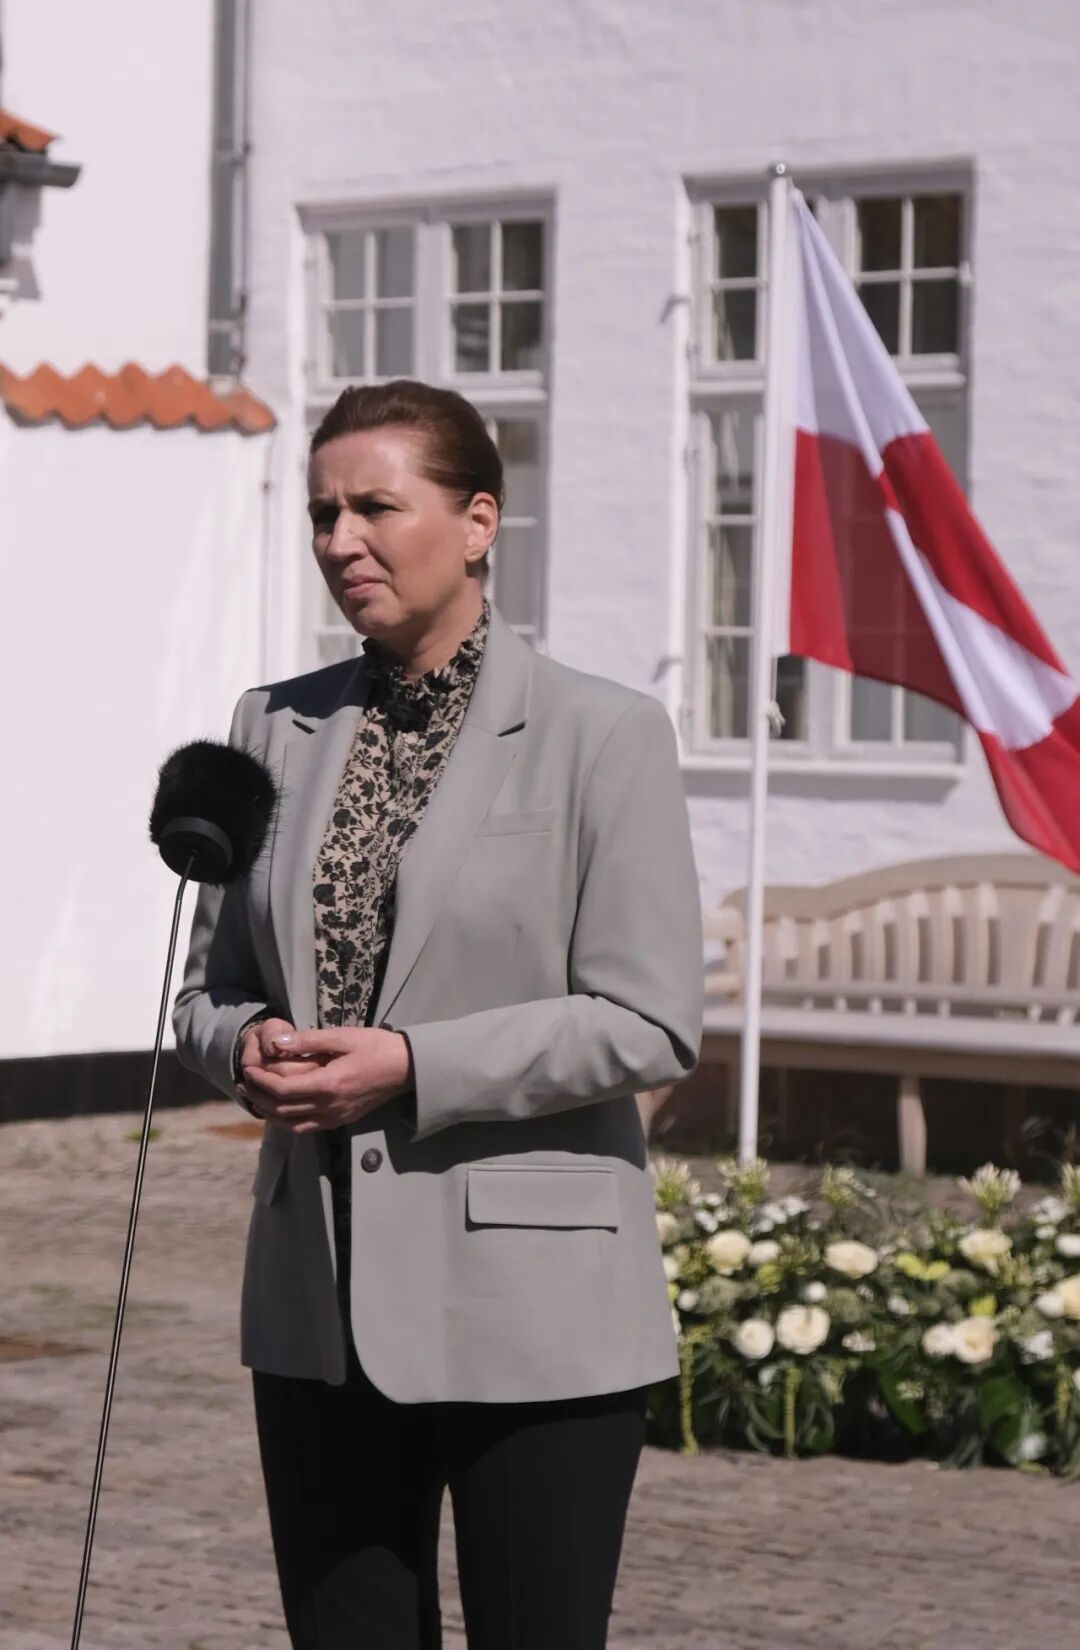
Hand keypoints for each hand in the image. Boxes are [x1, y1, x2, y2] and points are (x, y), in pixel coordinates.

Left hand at [240, 1026, 412, 1134]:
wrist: (406, 1068)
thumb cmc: (376, 1047)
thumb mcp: (342, 1037)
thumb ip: (308, 1041)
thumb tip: (276, 1043)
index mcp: (328, 1085)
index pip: (283, 1090)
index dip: (261, 1081)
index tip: (248, 1069)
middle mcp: (329, 1107)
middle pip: (282, 1110)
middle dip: (258, 1097)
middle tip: (244, 1083)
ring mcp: (335, 1117)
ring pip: (291, 1123)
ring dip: (269, 1113)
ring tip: (255, 1098)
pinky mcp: (340, 1120)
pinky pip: (306, 1127)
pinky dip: (287, 1121)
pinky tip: (279, 1110)